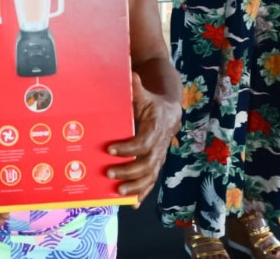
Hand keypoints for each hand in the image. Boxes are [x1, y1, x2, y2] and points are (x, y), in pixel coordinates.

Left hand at [105, 72, 179, 205]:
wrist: (170, 111)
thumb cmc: (152, 102)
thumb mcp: (145, 94)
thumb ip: (136, 88)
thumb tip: (131, 75)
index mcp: (156, 128)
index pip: (142, 142)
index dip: (128, 148)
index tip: (110, 149)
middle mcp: (159, 146)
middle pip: (146, 164)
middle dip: (128, 171)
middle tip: (109, 174)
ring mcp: (159, 157)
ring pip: (150, 176)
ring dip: (135, 186)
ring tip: (118, 192)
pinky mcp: (156, 164)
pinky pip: (151, 181)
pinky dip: (142, 194)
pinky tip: (132, 204)